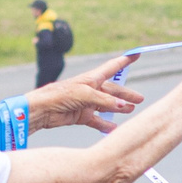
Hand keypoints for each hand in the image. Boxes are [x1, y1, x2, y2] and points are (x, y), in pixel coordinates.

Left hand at [24, 55, 142, 134]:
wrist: (42, 110)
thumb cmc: (61, 95)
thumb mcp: (86, 94)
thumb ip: (106, 100)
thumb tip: (124, 106)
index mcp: (91, 79)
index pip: (112, 67)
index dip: (124, 61)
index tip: (136, 54)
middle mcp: (90, 89)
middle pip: (113, 90)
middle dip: (126, 94)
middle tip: (140, 99)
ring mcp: (86, 103)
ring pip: (107, 105)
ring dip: (118, 108)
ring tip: (130, 111)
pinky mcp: (80, 115)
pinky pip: (96, 120)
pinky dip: (105, 124)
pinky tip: (114, 128)